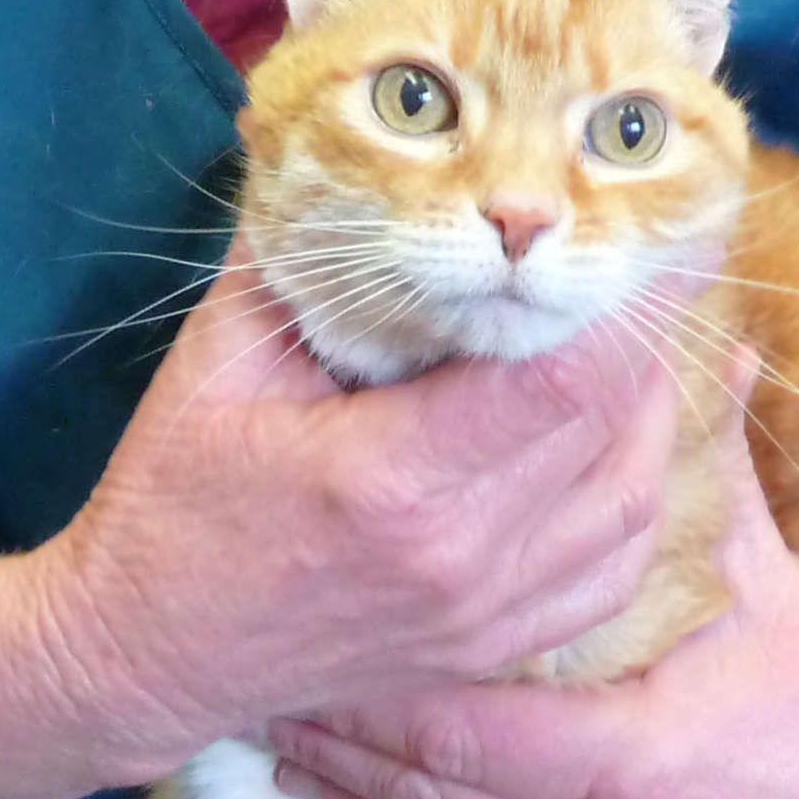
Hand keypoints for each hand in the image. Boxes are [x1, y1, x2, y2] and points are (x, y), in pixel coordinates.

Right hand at [0, 233, 681, 798]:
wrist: (140, 652)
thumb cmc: (174, 491)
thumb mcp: (224, 353)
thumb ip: (303, 252)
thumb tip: (355, 146)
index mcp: (392, 476)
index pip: (558, 379)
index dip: (619, 298)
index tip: (659, 235)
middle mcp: (460, 555)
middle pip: (608, 427)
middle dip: (641, 335)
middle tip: (652, 262)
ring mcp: (483, 615)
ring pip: (630, 501)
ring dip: (650, 413)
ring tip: (638, 338)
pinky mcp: (488, 648)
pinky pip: (610, 574)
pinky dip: (634, 496)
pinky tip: (626, 439)